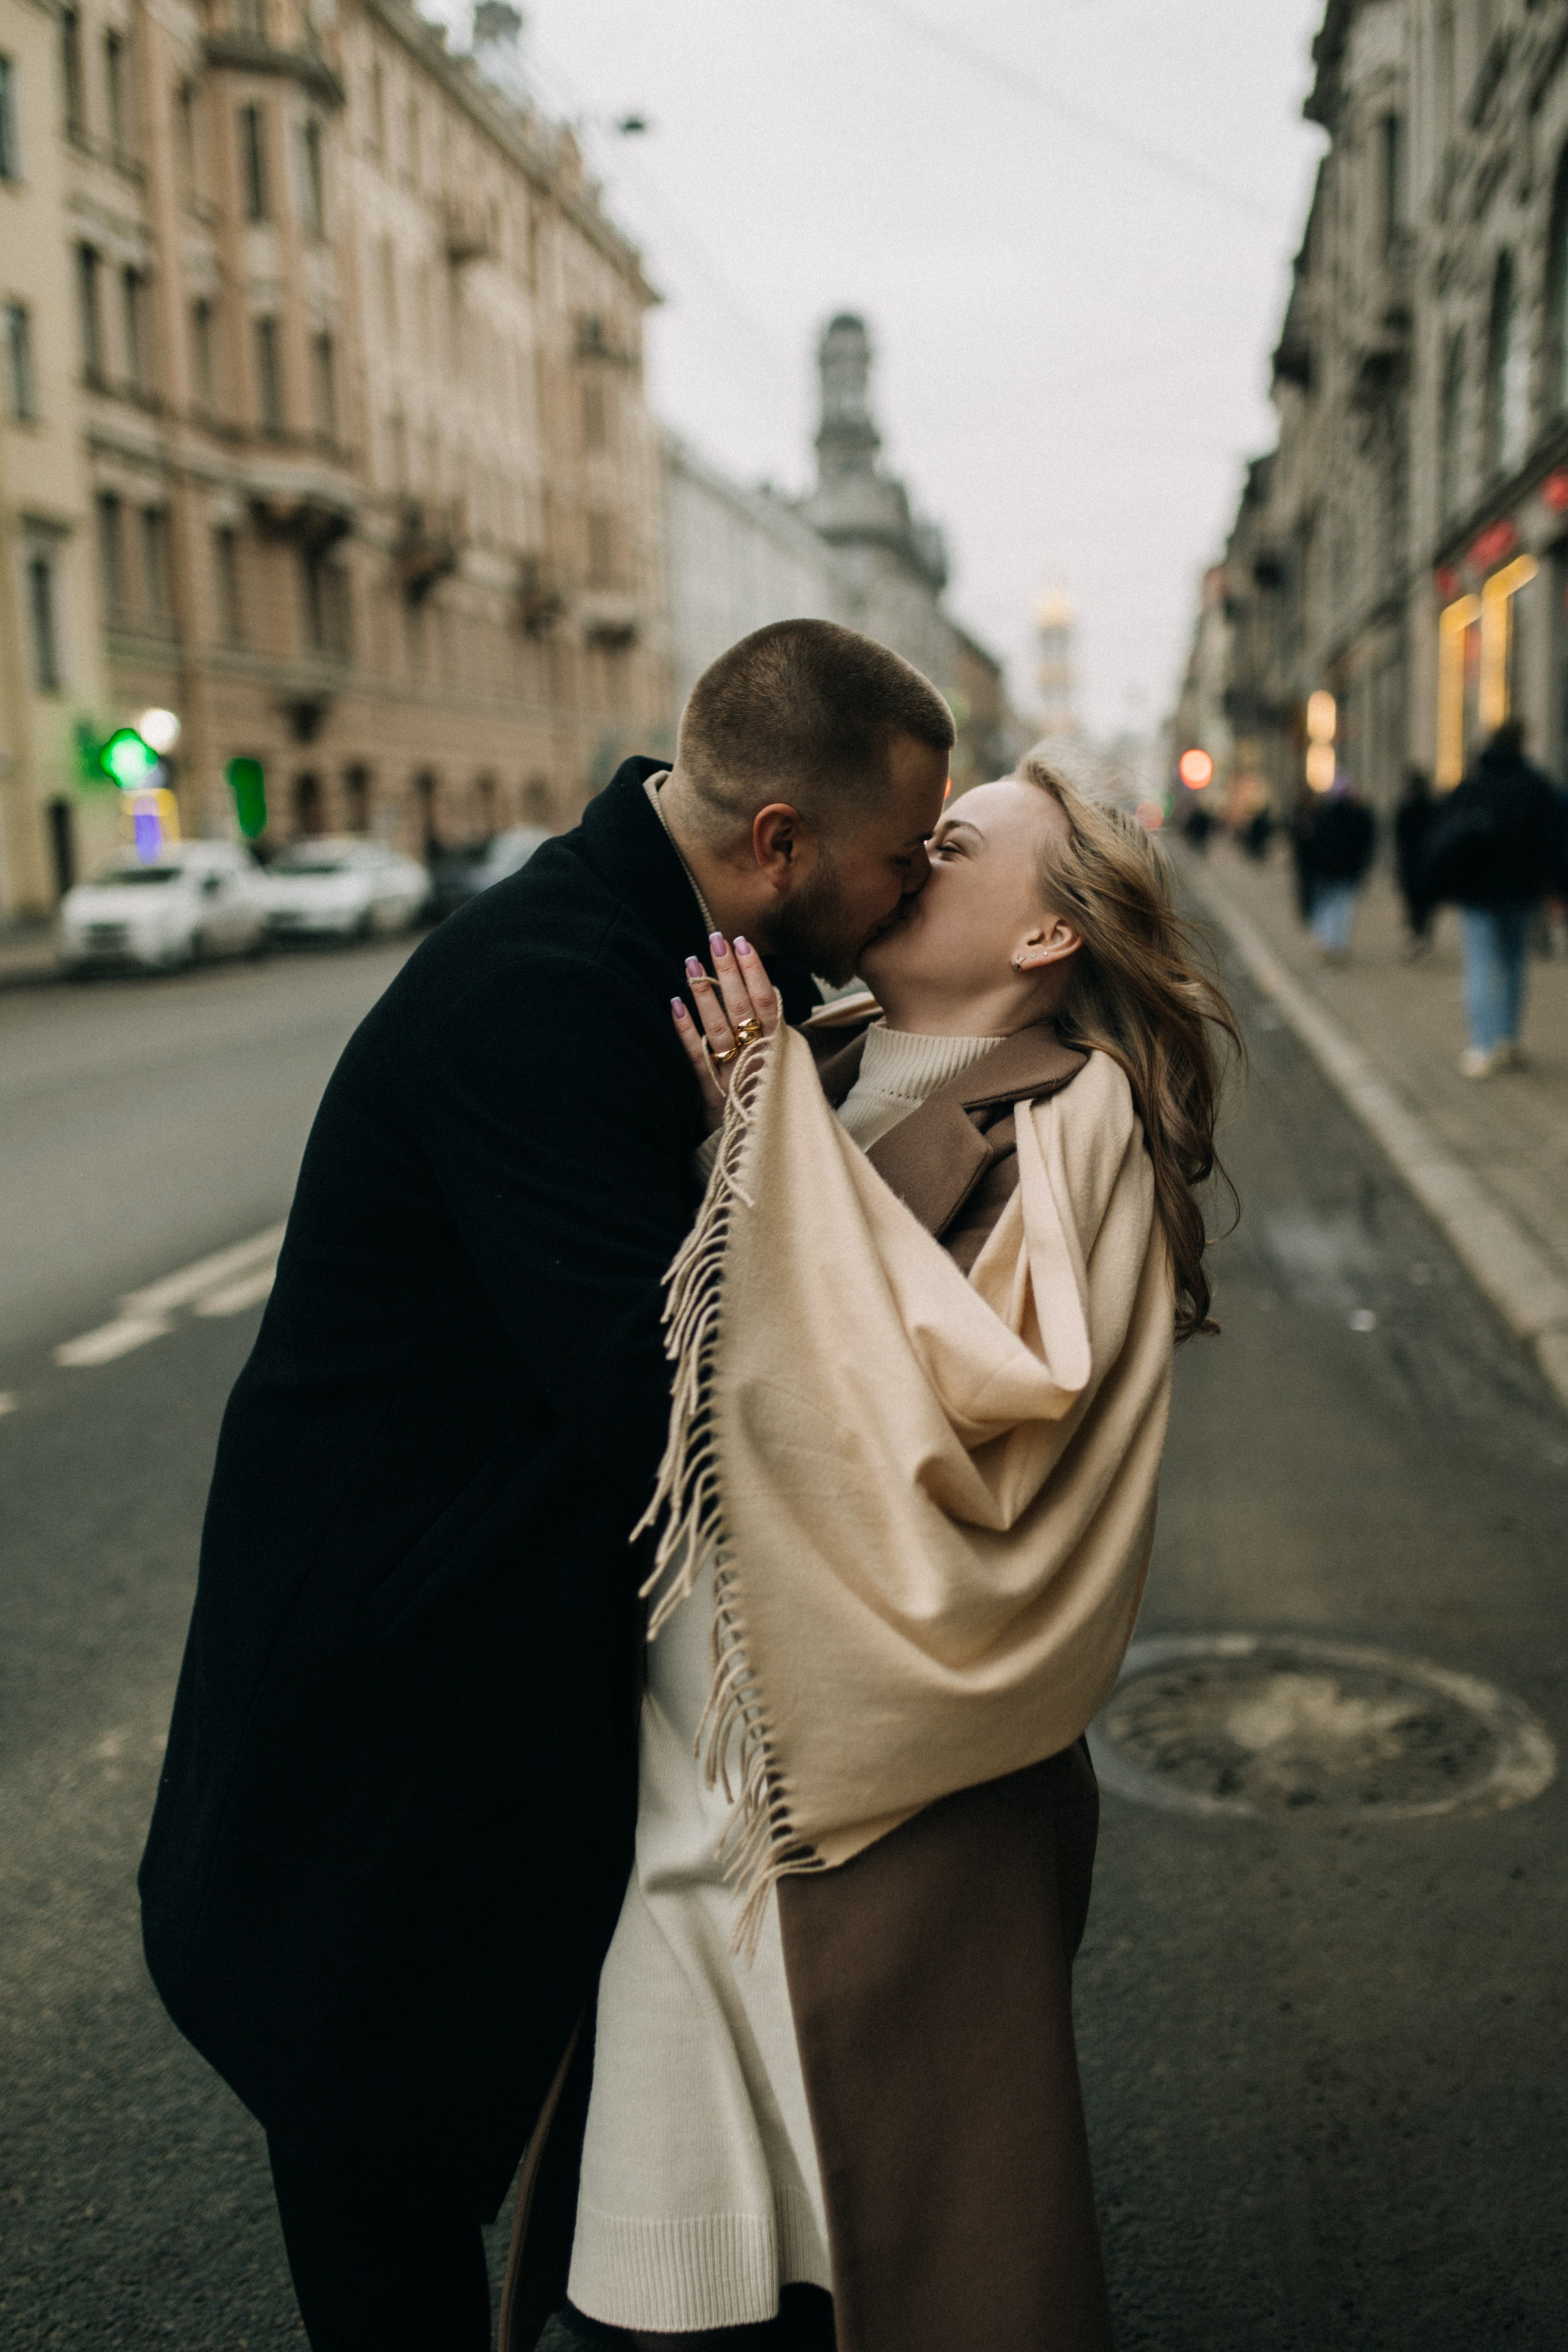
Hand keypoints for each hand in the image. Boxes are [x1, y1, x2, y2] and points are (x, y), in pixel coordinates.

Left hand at [672, 933, 780, 1129]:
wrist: (770, 1155)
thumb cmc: (774, 1105)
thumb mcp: (784, 1069)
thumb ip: (775, 1036)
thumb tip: (764, 993)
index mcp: (779, 1050)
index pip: (768, 1003)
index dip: (754, 973)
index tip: (743, 944)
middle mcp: (758, 1060)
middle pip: (743, 1010)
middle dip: (729, 973)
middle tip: (716, 939)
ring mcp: (733, 1077)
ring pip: (719, 1029)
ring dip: (705, 994)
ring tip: (692, 961)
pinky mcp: (712, 1096)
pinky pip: (697, 1060)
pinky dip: (686, 1033)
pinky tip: (674, 1005)